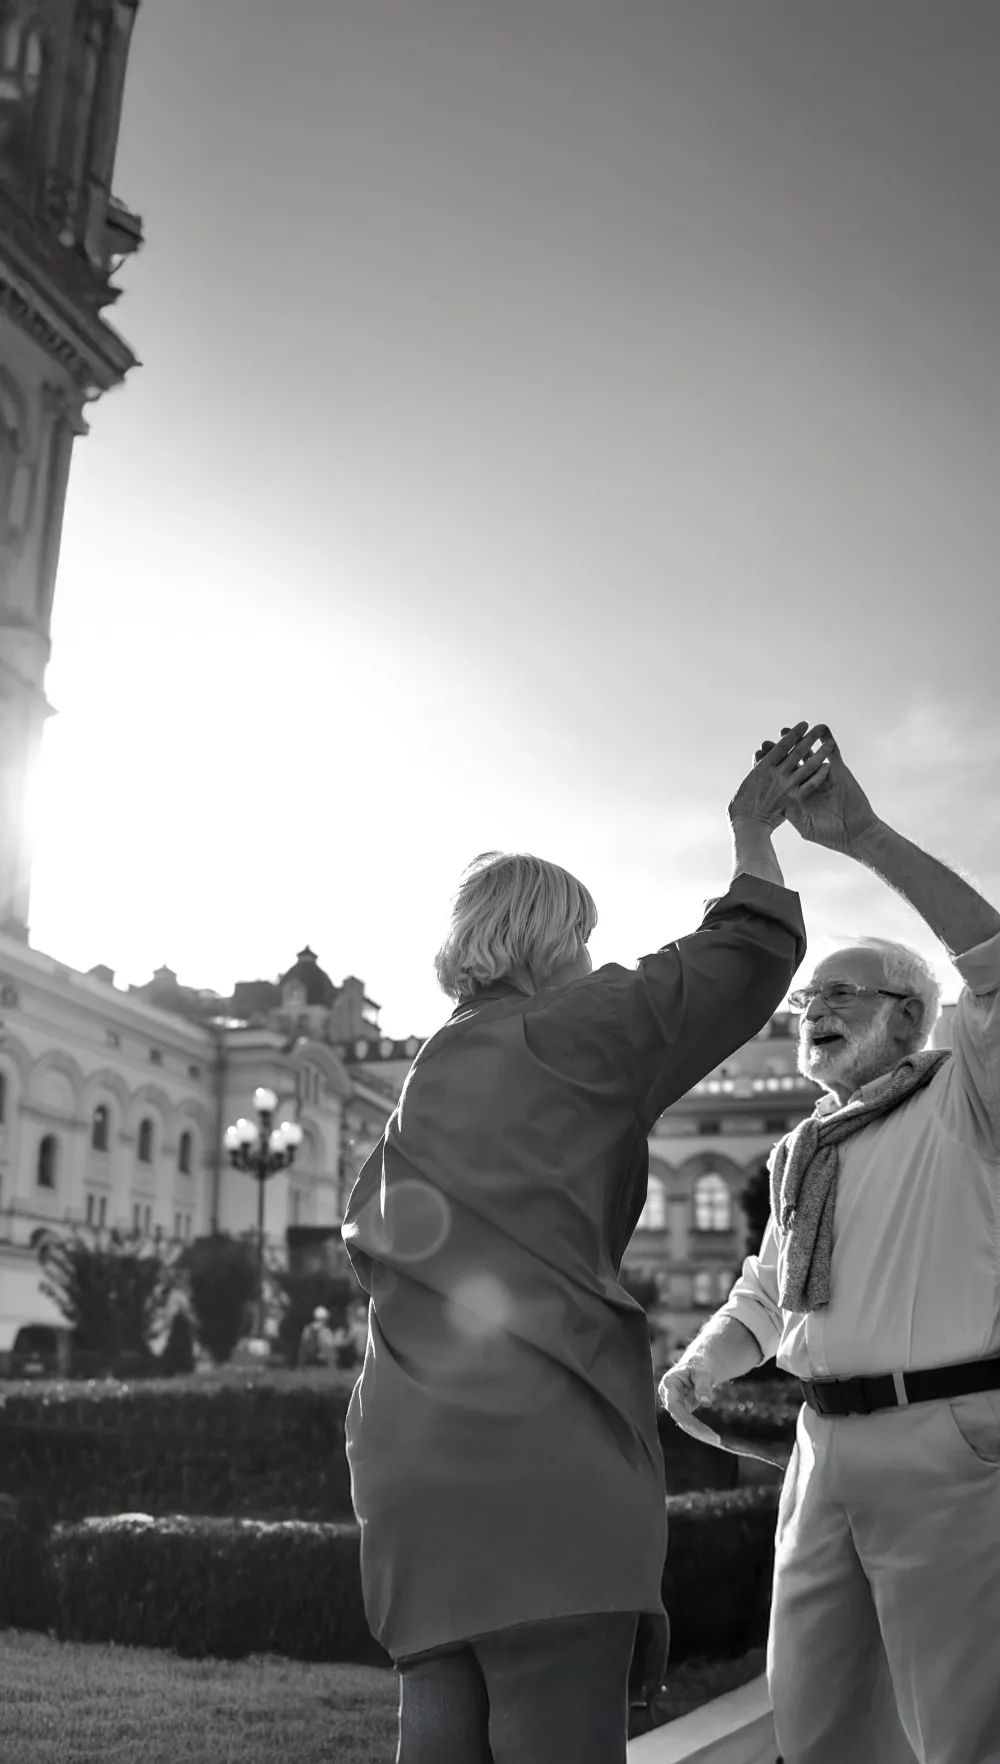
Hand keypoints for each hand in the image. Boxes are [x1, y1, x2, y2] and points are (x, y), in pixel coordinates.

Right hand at [658, 1361, 720, 1444]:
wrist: (700, 1364)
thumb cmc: (700, 1366)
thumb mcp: (703, 1373)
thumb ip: (704, 1386)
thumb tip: (705, 1402)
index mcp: (669, 1383)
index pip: (674, 1405)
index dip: (687, 1419)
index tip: (704, 1430)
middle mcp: (667, 1395)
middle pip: (679, 1417)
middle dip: (696, 1429)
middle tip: (715, 1439)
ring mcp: (673, 1403)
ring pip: (683, 1422)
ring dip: (698, 1432)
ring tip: (716, 1440)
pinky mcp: (681, 1409)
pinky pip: (688, 1422)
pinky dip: (699, 1430)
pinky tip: (712, 1436)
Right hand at [729, 722, 834, 832]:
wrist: (747, 824)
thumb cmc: (741, 806)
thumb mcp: (749, 782)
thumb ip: (760, 769)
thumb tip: (762, 756)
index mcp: (763, 767)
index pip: (782, 746)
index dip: (793, 734)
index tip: (803, 725)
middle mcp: (775, 773)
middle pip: (797, 751)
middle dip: (810, 738)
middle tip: (820, 727)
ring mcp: (785, 785)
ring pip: (806, 765)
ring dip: (819, 753)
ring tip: (830, 743)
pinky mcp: (793, 799)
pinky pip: (810, 785)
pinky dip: (818, 775)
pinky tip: (828, 766)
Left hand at [754, 728, 879, 855]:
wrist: (855, 835)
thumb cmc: (831, 835)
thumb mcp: (807, 828)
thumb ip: (794, 815)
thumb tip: (783, 803)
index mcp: (797, 795)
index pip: (780, 778)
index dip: (769, 768)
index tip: (757, 759)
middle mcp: (808, 783)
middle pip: (791, 763)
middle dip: (779, 753)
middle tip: (766, 742)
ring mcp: (824, 776)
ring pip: (809, 754)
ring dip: (800, 741)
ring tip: (787, 730)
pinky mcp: (839, 772)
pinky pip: (833, 753)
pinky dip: (828, 740)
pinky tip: (823, 728)